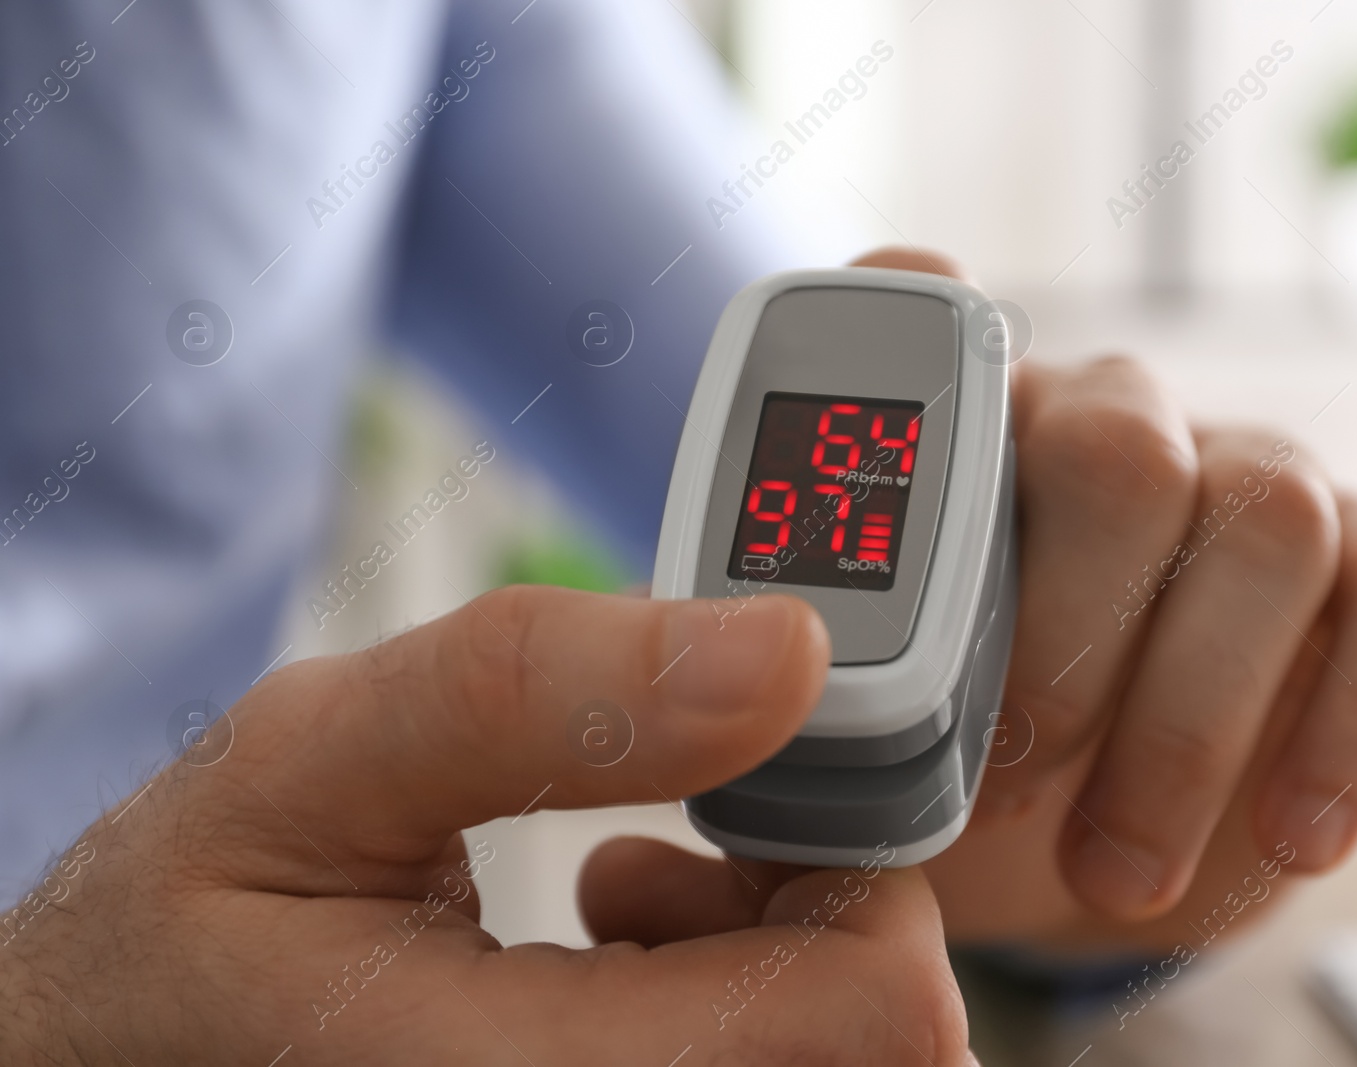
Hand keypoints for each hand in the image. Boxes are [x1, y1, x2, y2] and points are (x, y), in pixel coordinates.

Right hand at [0, 587, 972, 1064]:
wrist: (108, 1061)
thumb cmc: (179, 932)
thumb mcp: (315, 766)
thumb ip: (538, 694)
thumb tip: (788, 649)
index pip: (884, 1013)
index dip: (859, 857)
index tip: (751, 778)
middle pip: (881, 1034)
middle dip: (813, 901)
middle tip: (677, 834)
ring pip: (835, 1050)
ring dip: (773, 944)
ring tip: (620, 882)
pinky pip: (772, 1061)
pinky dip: (738, 989)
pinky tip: (616, 940)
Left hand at [849, 249, 1356, 946]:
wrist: (1094, 838)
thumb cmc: (962, 770)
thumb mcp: (870, 746)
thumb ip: (820, 704)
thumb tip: (752, 713)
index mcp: (961, 435)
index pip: (926, 303)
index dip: (901, 327)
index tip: (860, 449)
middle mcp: (1105, 417)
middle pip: (1117, 447)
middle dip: (1065, 640)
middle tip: (1010, 786)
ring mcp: (1246, 471)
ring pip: (1266, 517)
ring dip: (1188, 720)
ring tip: (1115, 871)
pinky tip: (1290, 840)